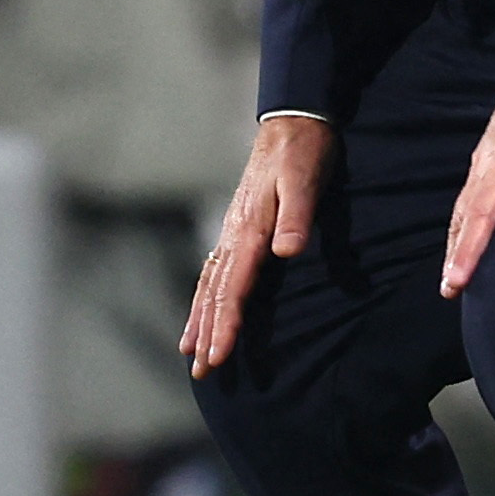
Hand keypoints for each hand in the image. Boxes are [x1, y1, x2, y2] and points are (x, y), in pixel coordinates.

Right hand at [183, 115, 331, 378]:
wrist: (293, 122)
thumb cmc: (304, 153)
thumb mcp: (305, 181)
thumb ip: (297, 217)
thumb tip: (285, 253)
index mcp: (248, 230)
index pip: (233, 288)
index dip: (225, 326)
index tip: (219, 357)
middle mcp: (233, 235)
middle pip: (214, 294)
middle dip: (207, 334)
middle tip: (202, 373)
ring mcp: (232, 231)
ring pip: (208, 284)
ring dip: (199, 320)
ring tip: (189, 352)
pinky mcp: (237, 227)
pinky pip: (214, 270)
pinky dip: (203, 297)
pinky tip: (201, 310)